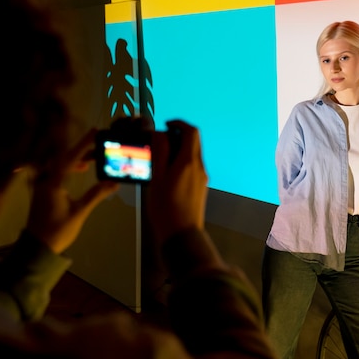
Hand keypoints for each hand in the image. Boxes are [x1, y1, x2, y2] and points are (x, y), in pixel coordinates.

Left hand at [26, 128, 119, 253]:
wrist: (38, 246)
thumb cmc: (58, 230)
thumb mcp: (79, 212)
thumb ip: (95, 195)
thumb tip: (113, 183)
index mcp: (53, 183)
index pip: (70, 158)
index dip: (83, 144)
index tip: (95, 132)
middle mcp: (45, 179)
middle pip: (64, 158)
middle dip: (82, 150)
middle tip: (99, 143)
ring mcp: (42, 183)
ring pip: (60, 164)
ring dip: (77, 158)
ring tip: (94, 157)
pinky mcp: (43, 189)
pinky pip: (57, 171)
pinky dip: (70, 167)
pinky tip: (81, 168)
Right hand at [148, 120, 208, 243]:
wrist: (181, 234)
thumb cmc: (166, 209)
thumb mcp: (157, 177)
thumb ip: (160, 152)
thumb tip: (160, 133)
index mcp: (189, 162)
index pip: (191, 132)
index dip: (179, 123)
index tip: (166, 125)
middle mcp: (199, 168)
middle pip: (193, 143)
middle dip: (177, 137)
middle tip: (159, 142)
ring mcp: (201, 178)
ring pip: (192, 156)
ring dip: (177, 151)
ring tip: (158, 160)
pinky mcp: (199, 188)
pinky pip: (191, 168)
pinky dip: (180, 164)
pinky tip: (166, 175)